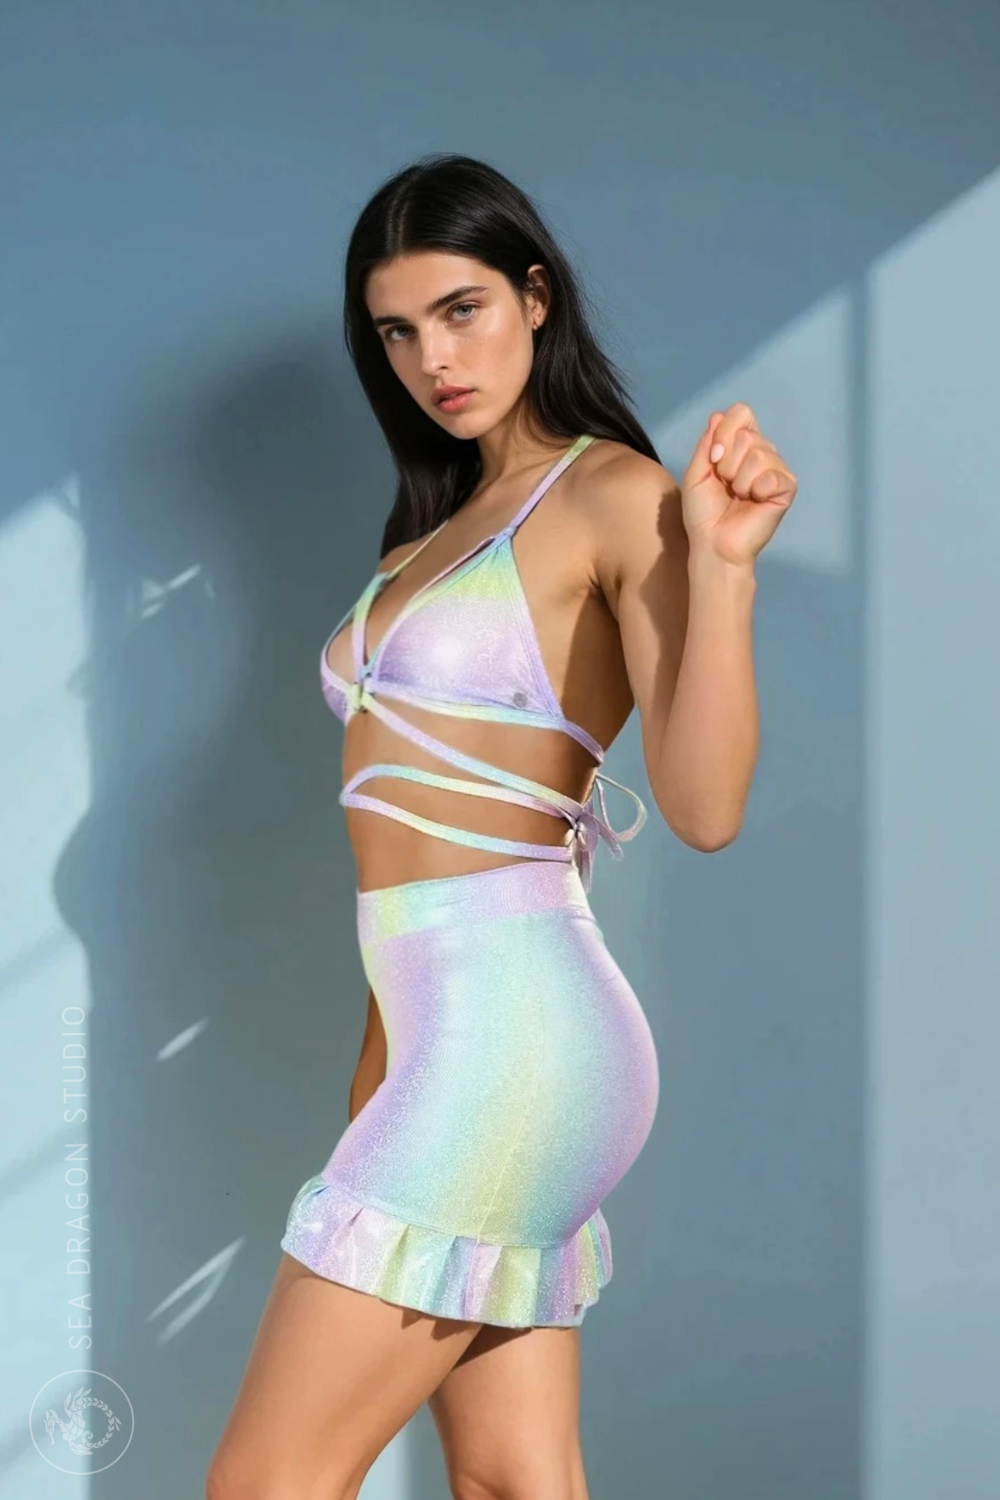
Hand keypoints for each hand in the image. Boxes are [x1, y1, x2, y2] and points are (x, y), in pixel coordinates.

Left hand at [680, 402, 797, 566]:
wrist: (713, 543)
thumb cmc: (704, 513)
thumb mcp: (696, 472)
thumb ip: (707, 444)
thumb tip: (718, 416)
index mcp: (739, 446)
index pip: (742, 413)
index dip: (725, 432)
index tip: (714, 459)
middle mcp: (761, 453)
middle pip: (748, 434)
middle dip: (728, 463)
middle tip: (727, 486)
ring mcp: (775, 470)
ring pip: (759, 454)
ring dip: (740, 480)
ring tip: (739, 497)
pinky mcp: (786, 487)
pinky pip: (773, 474)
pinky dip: (757, 490)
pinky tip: (755, 502)